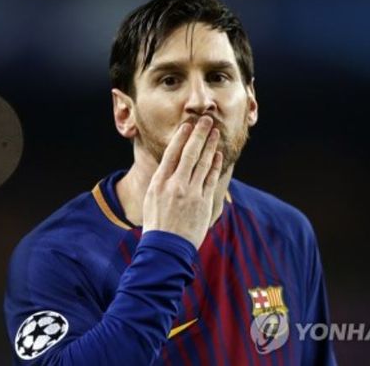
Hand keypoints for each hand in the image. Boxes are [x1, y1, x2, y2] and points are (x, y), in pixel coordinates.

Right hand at [142, 116, 223, 248]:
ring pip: (203, 163)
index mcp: (159, 182)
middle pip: (190, 153)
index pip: (172, 153)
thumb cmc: (157, 224)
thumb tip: (169, 167)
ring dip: (211, 145)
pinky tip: (219, 155)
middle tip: (206, 120)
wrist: (166, 248)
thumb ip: (161, 181)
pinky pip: (211, 179)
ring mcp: (191, 193)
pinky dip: (216, 165)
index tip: (188, 125)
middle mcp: (175, 185)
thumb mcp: (151, 199)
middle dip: (199, 134)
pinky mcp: (203, 203)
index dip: (181, 137)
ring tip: (216, 133)